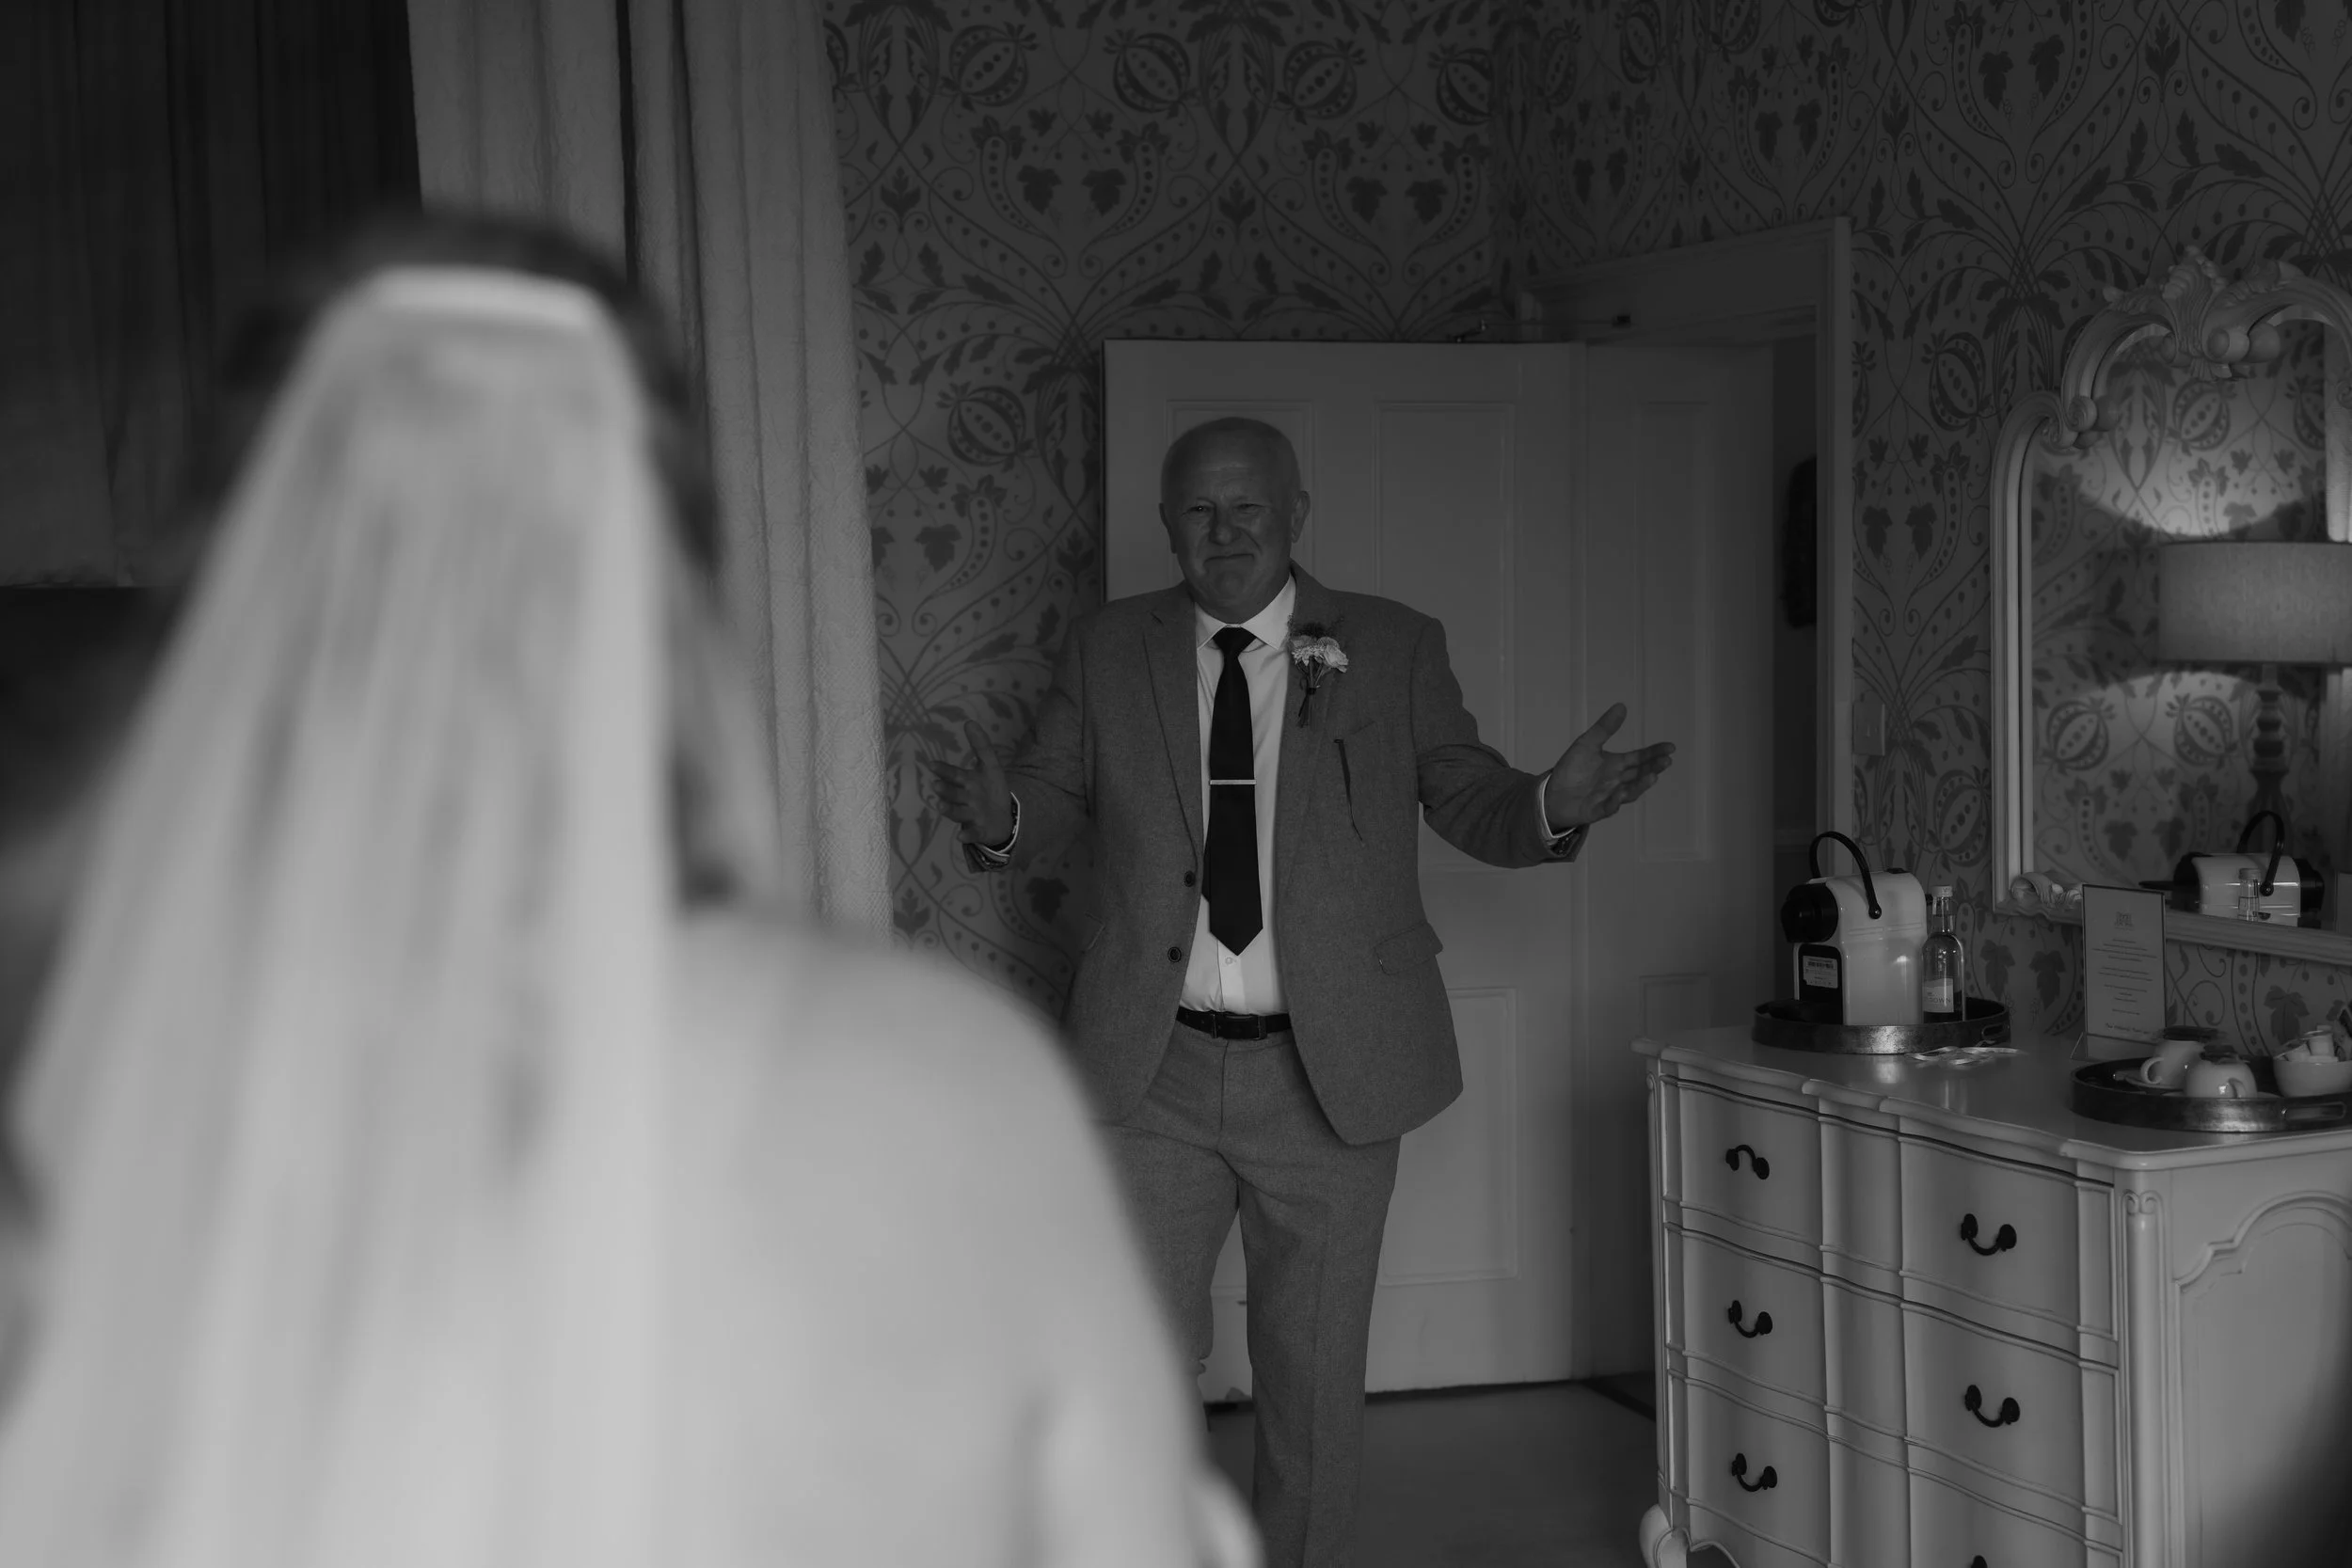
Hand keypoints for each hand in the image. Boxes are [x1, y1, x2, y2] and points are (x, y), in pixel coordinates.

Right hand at [931, 720, 1014, 846]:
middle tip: (936, 785)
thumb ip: (981, 745)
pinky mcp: (980, 831)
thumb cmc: (991, 790)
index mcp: (967, 783)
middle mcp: (966, 799)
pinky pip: (973, 833)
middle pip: (954, 794)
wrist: (1003, 817)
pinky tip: (961, 837)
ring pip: (959, 813)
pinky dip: (968, 835)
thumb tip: (969, 722)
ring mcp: (971, 816)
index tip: (932, 765)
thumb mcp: (990, 765)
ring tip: (940, 806)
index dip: (944, 770)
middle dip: (946, 790)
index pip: (954, 775)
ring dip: (949, 810)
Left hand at [1543, 702, 1674, 829]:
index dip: (1655, 753)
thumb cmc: (1572, 769)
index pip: (1640, 758)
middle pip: (1639, 774)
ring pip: (1629, 791)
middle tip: (1667, 761)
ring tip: (1652, 777)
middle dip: (1653, 768)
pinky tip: (1620, 794)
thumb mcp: (1587, 744)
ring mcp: (1609, 796)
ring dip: (1640, 785)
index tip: (1670, 747)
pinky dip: (1615, 802)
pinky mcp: (1597, 810)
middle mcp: (1617, 781)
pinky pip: (1609, 807)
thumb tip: (1621, 706)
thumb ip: (1604, 728)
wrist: (1552, 793)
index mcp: (1616, 764)